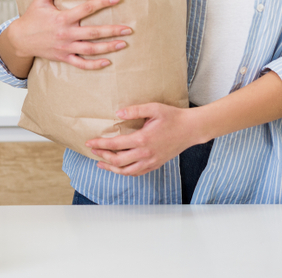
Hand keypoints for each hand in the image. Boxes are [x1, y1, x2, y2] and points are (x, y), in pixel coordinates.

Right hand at [1, 0, 132, 72]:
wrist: (20, 40)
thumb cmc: (31, 19)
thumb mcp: (40, 1)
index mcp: (62, 18)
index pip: (86, 9)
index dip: (102, 3)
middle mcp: (66, 34)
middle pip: (93, 33)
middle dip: (112, 31)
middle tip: (128, 29)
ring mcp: (66, 47)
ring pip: (90, 49)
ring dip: (108, 47)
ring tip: (123, 44)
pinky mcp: (64, 57)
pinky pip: (81, 63)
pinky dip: (94, 65)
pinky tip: (107, 62)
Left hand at [85, 103, 200, 176]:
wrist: (191, 129)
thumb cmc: (173, 117)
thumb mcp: (154, 108)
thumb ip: (135, 110)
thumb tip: (118, 113)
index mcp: (142, 139)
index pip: (115, 145)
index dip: (100, 144)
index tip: (89, 143)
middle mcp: (145, 154)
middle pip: (117, 161)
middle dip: (102, 156)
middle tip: (93, 151)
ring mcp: (151, 161)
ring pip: (126, 171)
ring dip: (111, 168)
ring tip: (101, 163)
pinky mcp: (156, 164)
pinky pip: (137, 173)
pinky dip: (125, 172)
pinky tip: (120, 168)